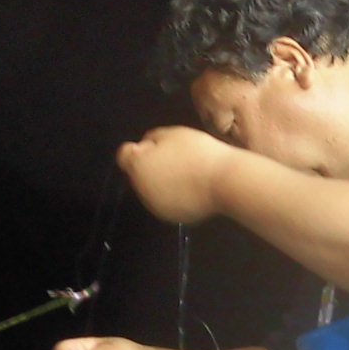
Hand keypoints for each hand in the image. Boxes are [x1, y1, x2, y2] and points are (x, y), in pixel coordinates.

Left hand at [115, 125, 235, 222]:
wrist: (224, 182)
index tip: (158, 147)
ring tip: (186, 175)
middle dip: (151, 166)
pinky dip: (174, 196)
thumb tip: (147, 146)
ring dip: (162, 182)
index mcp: (138, 166)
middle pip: (138, 174)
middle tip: (177, 159)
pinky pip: (167, 203)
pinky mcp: (172, 217)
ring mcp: (156, 206)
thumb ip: (152, 138)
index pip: (124, 156)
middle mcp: (141, 189)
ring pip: (152, 190)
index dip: (139, 149)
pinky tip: (191, 189)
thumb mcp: (173, 133)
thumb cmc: (198, 153)